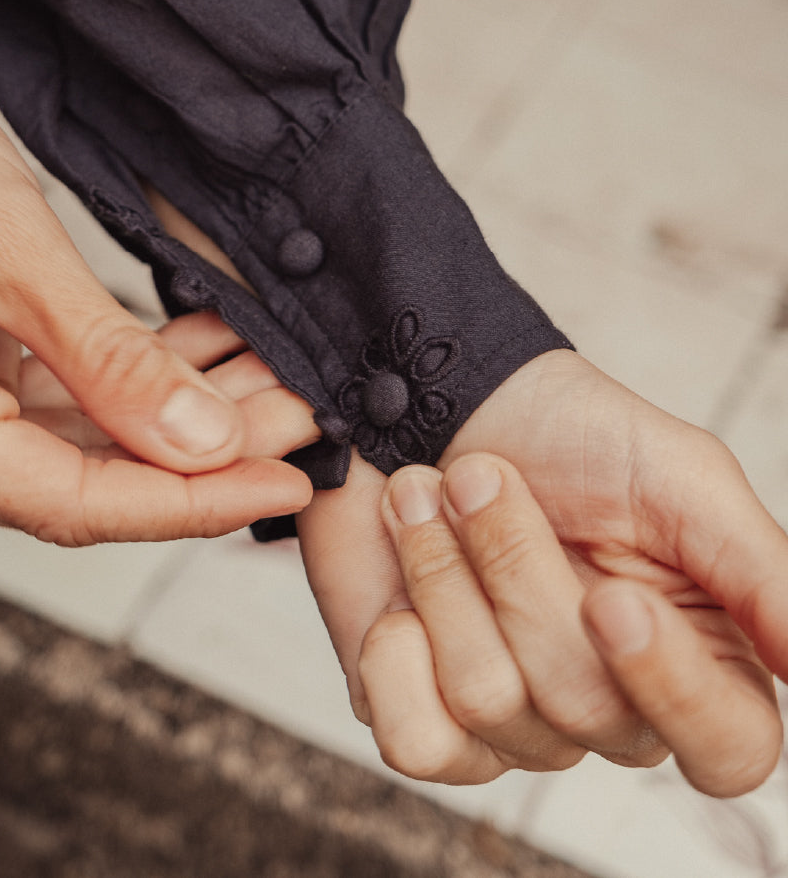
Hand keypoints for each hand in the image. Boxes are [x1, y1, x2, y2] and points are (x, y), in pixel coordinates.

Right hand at [0, 0, 314, 541]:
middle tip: (304, 415)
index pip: (69, 500)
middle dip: (199, 452)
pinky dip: (122, 387)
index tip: (285, 481)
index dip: (190, 501)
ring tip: (272, 381)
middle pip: (75, 481)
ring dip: (172, 419)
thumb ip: (107, 357)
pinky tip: (202, 355)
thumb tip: (205, 443)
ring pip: (68, 449)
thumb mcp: (5, 241)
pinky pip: (41, 408)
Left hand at [299, 350, 787, 796]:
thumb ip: (760, 571)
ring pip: (488, 705)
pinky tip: (398, 587)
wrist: (433, 395)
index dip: (670, 688)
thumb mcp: (682, 475)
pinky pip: (415, 742)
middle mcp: (610, 705)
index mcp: (697, 656)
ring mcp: (513, 720)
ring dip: (442, 574)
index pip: (728, 750)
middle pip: (577, 708)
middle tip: (478, 476)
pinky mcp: (424, 714)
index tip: (610, 600)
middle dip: (515, 567)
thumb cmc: (571, 432)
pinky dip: (392, 653)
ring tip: (424, 493)